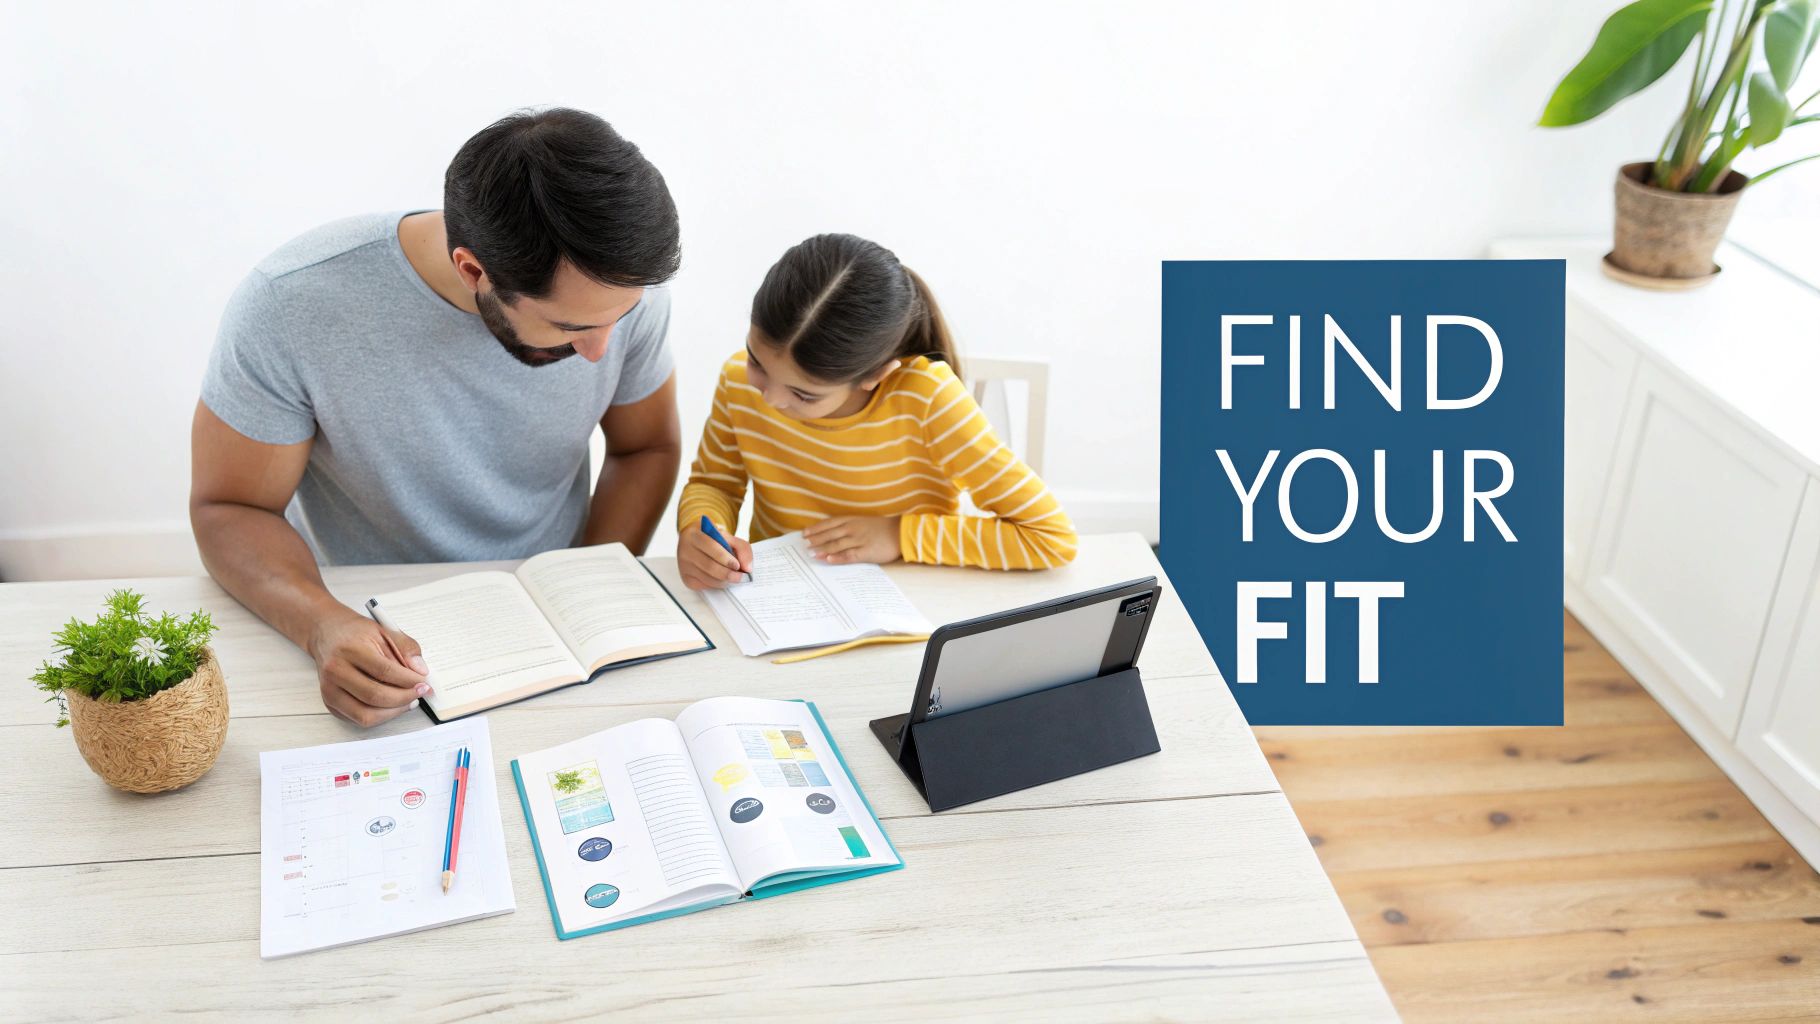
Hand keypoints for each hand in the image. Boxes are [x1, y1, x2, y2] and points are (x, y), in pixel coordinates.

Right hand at [306, 609, 431, 726]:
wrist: (327, 634)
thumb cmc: (355, 633)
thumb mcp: (386, 631)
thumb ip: (407, 649)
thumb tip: (421, 671)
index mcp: (350, 650)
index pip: (384, 672)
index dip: (409, 681)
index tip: (425, 683)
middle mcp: (335, 672)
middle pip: (375, 696)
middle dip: (404, 698)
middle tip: (420, 693)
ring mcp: (329, 690)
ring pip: (366, 715)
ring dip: (393, 712)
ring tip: (408, 701)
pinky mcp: (330, 703)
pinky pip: (359, 719)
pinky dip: (381, 716)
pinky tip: (392, 705)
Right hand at [678, 521, 752, 589]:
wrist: (694, 542)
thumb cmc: (712, 538)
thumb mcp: (727, 536)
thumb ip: (741, 547)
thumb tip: (748, 567)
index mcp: (694, 534)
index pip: (710, 547)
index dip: (725, 558)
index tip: (738, 566)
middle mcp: (685, 550)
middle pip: (709, 566)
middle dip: (728, 573)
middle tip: (741, 577)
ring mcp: (684, 565)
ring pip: (708, 578)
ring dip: (725, 581)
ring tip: (735, 578)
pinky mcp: (686, 578)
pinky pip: (705, 585)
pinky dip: (717, 584)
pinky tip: (723, 579)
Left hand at [803, 516, 902, 564]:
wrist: (901, 533)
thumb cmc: (882, 528)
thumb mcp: (864, 522)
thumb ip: (850, 526)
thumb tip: (834, 532)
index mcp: (852, 520)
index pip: (829, 523)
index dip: (816, 528)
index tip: (805, 533)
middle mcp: (853, 529)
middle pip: (830, 534)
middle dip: (816, 539)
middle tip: (804, 544)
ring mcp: (859, 540)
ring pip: (836, 544)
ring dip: (822, 548)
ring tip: (811, 553)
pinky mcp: (866, 552)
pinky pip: (849, 555)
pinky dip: (838, 557)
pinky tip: (828, 559)